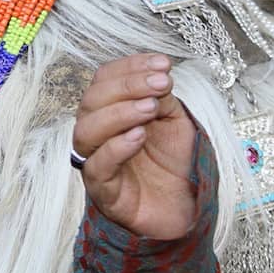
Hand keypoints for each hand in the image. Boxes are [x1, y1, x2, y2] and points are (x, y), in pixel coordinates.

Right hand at [72, 53, 197, 239]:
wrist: (187, 209)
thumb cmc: (175, 164)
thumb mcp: (175, 122)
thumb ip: (162, 98)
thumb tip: (156, 77)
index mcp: (109, 112)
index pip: (104, 80)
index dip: (130, 66)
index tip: (162, 63)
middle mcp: (97, 135)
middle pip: (92, 101)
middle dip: (127, 86)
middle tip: (161, 83)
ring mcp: (96, 163)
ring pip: (86, 131)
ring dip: (119, 113)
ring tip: (151, 107)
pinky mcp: (103, 192)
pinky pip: (97, 167)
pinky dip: (116, 147)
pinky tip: (140, 136)